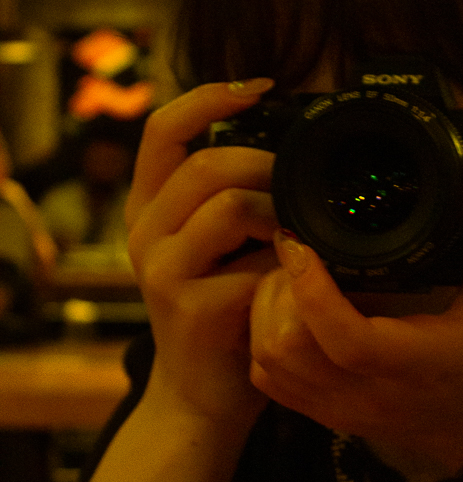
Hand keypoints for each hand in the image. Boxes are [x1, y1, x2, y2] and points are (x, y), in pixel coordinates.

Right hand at [125, 80, 279, 425]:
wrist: (202, 395)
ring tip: (299, 234)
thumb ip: (229, 196)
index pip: (163, 128)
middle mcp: (145, 231)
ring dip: (282, 212)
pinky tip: (297, 276)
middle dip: (268, 164)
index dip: (211, 98)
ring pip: (233, 205)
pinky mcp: (193, 308)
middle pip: (209, 163)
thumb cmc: (221, 309)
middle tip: (299, 186)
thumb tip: (287, 143)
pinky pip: (257, 262)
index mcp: (148, 206)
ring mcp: (162, 270)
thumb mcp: (212, 245)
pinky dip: (290, 263)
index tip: (262, 87)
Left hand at [249, 163, 462, 473]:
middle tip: (297, 250)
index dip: (312, 289)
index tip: (300, 240)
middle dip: (279, 290)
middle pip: (288, 350)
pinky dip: (265, 341)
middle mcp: (371, 394)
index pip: (347, 340)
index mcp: (417, 362)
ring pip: (270, 366)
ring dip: (267, 314)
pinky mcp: (329, 418)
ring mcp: (343, 412)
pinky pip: (270, 383)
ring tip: (292, 276)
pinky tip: (289, 310)